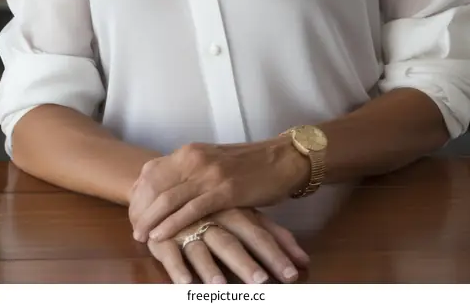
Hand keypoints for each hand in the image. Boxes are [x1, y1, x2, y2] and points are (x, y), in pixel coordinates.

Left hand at [129, 137, 308, 242]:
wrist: (283, 159)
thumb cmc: (250, 164)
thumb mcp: (215, 163)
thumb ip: (193, 173)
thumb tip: (172, 189)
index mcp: (191, 151)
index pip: (154, 171)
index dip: (139, 193)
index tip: (132, 210)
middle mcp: (196, 158)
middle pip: (157, 185)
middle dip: (141, 209)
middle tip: (132, 228)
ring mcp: (209, 173)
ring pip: (169, 198)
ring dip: (151, 220)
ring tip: (139, 235)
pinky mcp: (225, 190)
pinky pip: (191, 210)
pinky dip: (172, 224)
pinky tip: (160, 235)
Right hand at [146, 206, 309, 284]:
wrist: (168, 183)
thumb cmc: (215, 205)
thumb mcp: (244, 212)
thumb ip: (272, 234)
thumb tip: (304, 260)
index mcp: (235, 211)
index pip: (259, 233)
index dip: (275, 254)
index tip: (292, 275)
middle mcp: (213, 219)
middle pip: (232, 242)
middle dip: (246, 263)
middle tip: (261, 283)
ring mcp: (188, 227)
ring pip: (201, 248)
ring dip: (211, 268)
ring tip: (220, 287)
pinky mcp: (164, 236)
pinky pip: (170, 254)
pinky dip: (178, 268)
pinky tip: (185, 283)